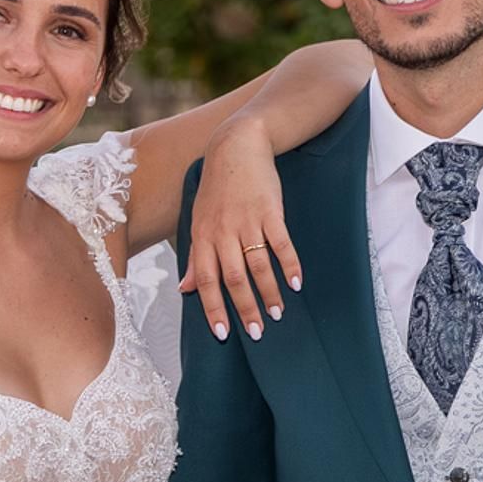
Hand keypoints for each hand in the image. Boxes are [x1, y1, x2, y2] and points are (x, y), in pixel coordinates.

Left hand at [177, 117, 300, 342]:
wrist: (236, 148)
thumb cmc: (216, 189)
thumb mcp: (198, 220)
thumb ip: (196, 257)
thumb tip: (185, 289)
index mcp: (204, 237)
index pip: (206, 280)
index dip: (213, 308)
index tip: (223, 334)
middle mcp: (223, 232)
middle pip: (234, 278)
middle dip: (245, 308)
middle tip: (256, 333)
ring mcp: (248, 221)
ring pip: (259, 265)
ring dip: (269, 293)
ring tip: (277, 314)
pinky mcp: (271, 211)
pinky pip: (282, 243)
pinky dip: (290, 265)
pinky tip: (297, 284)